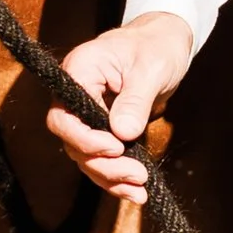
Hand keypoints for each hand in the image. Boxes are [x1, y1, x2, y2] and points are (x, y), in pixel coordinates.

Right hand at [48, 12, 195, 203]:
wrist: (167, 41)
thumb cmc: (157, 45)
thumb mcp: (151, 68)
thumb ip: (135, 100)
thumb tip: (123, 133)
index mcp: (80, 71)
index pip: (65, 116)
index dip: (86, 138)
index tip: (117, 148)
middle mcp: (76, 95)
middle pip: (73, 141)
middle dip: (103, 164)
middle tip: (137, 175)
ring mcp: (88, 113)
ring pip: (86, 156)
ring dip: (111, 177)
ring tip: (140, 190)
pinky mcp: (103, 128)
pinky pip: (101, 158)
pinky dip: (116, 177)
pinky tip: (136, 192)